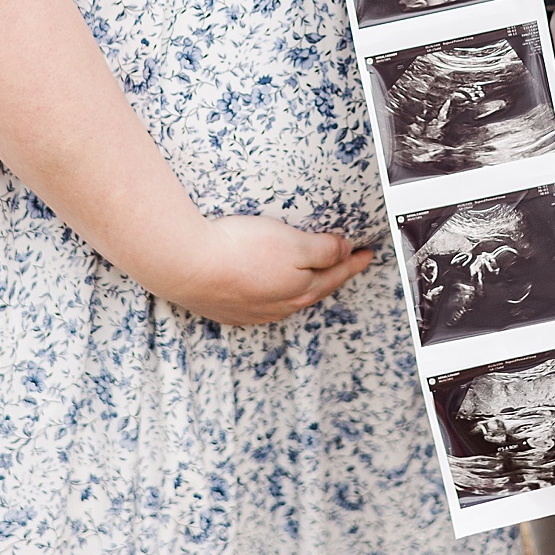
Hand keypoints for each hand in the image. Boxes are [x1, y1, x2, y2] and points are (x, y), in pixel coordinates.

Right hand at [168, 215, 372, 326]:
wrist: (186, 265)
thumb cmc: (240, 249)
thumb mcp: (293, 242)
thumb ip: (323, 249)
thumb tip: (344, 252)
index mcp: (300, 290)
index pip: (336, 274)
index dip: (353, 261)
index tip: (368, 254)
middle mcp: (279, 306)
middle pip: (314, 289)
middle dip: (333, 275)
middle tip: (348, 264)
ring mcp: (251, 311)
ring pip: (287, 300)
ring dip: (303, 287)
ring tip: (312, 277)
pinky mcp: (226, 309)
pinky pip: (261, 305)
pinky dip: (273, 295)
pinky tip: (268, 290)